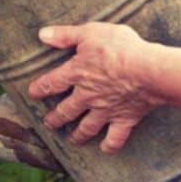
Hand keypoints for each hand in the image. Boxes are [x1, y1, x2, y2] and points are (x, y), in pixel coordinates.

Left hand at [28, 23, 164, 153]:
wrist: (147, 71)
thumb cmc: (120, 48)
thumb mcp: (90, 32)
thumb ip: (66, 35)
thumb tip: (43, 34)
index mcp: (77, 73)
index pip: (52, 82)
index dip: (40, 88)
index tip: (32, 93)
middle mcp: (87, 96)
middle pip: (66, 111)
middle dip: (55, 118)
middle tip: (49, 124)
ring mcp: (105, 110)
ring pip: (87, 127)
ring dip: (77, 135)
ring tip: (71, 140)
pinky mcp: (124, 119)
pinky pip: (114, 138)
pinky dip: (109, 146)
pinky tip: (105, 149)